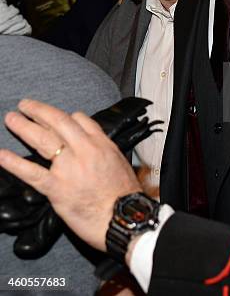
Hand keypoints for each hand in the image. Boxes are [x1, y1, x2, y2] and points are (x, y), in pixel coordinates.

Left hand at [0, 99, 140, 251]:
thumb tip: (93, 146)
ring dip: (24, 127)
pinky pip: (32, 173)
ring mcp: (69, 168)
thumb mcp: (120, 162)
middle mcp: (84, 150)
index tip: (54, 116)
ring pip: (43, 140)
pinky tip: (2, 155)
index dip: (65, 115)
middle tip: (25, 105)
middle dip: (39, 111)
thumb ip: (103, 150)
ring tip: (11, 119)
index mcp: (101, 143)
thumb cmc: (125, 195)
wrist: (124, 217)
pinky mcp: (57, 188)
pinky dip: (14, 163)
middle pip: (58, 122)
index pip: (80, 119)